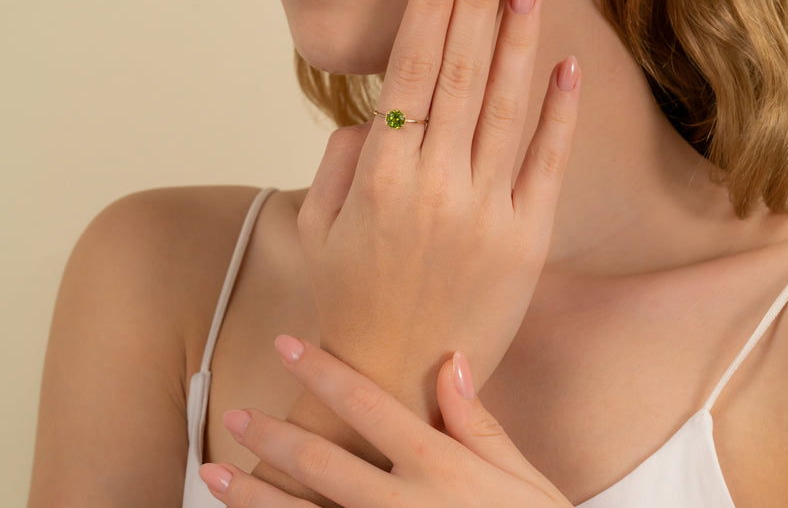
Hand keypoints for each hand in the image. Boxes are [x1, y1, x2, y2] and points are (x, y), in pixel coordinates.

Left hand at [200, 338, 572, 507]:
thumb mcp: (524, 479)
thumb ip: (481, 424)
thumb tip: (452, 361)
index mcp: (440, 467)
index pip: (367, 405)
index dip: (322, 371)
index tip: (286, 345)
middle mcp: (405, 504)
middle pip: (322, 462)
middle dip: (272, 437)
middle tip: (237, 416)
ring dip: (253, 496)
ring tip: (214, 474)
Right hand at [299, 0, 579, 413]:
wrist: (393, 380)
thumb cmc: (347, 299)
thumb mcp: (318, 228)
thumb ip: (341, 161)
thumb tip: (373, 116)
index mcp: (380, 176)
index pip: (411, 68)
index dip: (429, 5)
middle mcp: (434, 185)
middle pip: (462, 69)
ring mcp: (485, 212)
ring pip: (506, 104)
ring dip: (517, 36)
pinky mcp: (525, 240)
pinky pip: (545, 164)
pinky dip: (558, 113)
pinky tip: (564, 64)